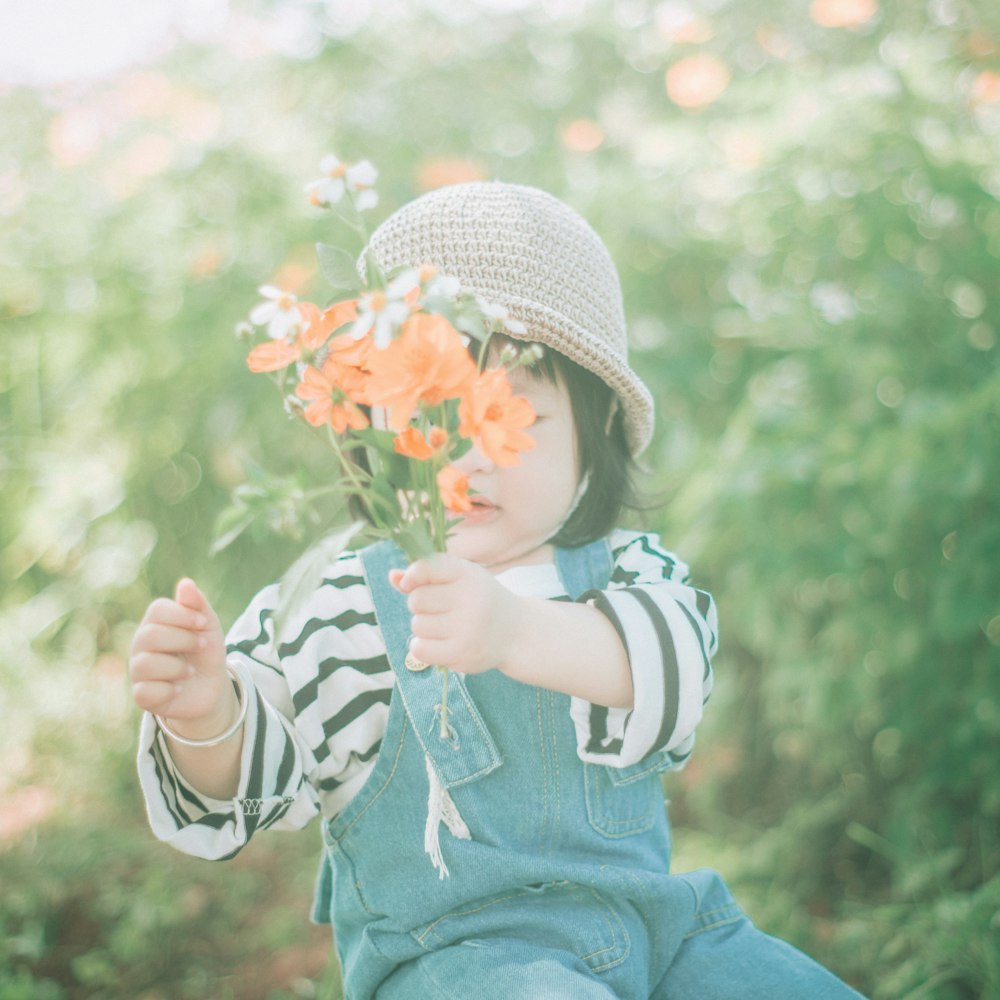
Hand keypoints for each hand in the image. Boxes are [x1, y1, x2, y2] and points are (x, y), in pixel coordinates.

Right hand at [129, 579, 234, 736]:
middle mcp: (140, 645)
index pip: (157, 609)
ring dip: (178, 668)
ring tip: (190, 671)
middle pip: (150, 635)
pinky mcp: (141, 695)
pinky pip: (146, 691)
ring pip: (146, 664)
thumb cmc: (204, 652)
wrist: (210, 687)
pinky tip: (178, 689)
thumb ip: (197, 605)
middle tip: (201, 646)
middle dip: (183, 640)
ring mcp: (138, 670)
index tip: (203, 624)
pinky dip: (169, 691)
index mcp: (155, 624)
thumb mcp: (208, 627)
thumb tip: (186, 583)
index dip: (183, 615)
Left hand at [390, 555, 520, 674]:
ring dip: (424, 627)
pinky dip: (424, 646)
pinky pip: (419, 649)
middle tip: (441, 609)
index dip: (413, 576)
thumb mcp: (460, 578)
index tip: (410, 583)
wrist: (516, 632)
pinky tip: (440, 643)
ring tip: (446, 626)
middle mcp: (470, 600)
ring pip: (417, 625)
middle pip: (416, 600)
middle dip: (421, 605)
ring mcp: (467, 629)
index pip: (426, 567)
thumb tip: (393, 576)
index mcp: (468, 575)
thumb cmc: (480, 599)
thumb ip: (427, 575)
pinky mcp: (462, 654)